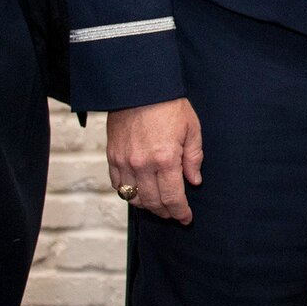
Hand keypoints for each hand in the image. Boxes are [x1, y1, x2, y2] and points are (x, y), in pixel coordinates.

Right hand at [107, 98, 203, 224]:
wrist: (139, 87)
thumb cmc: (168, 105)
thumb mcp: (191, 128)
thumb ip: (193, 158)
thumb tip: (194, 181)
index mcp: (165, 159)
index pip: (172, 198)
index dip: (181, 212)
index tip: (186, 218)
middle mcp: (142, 165)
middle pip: (153, 203)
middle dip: (166, 212)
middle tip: (175, 213)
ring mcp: (124, 162)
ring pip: (134, 198)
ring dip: (148, 206)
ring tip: (159, 204)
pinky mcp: (112, 157)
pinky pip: (118, 185)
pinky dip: (129, 193)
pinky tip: (140, 191)